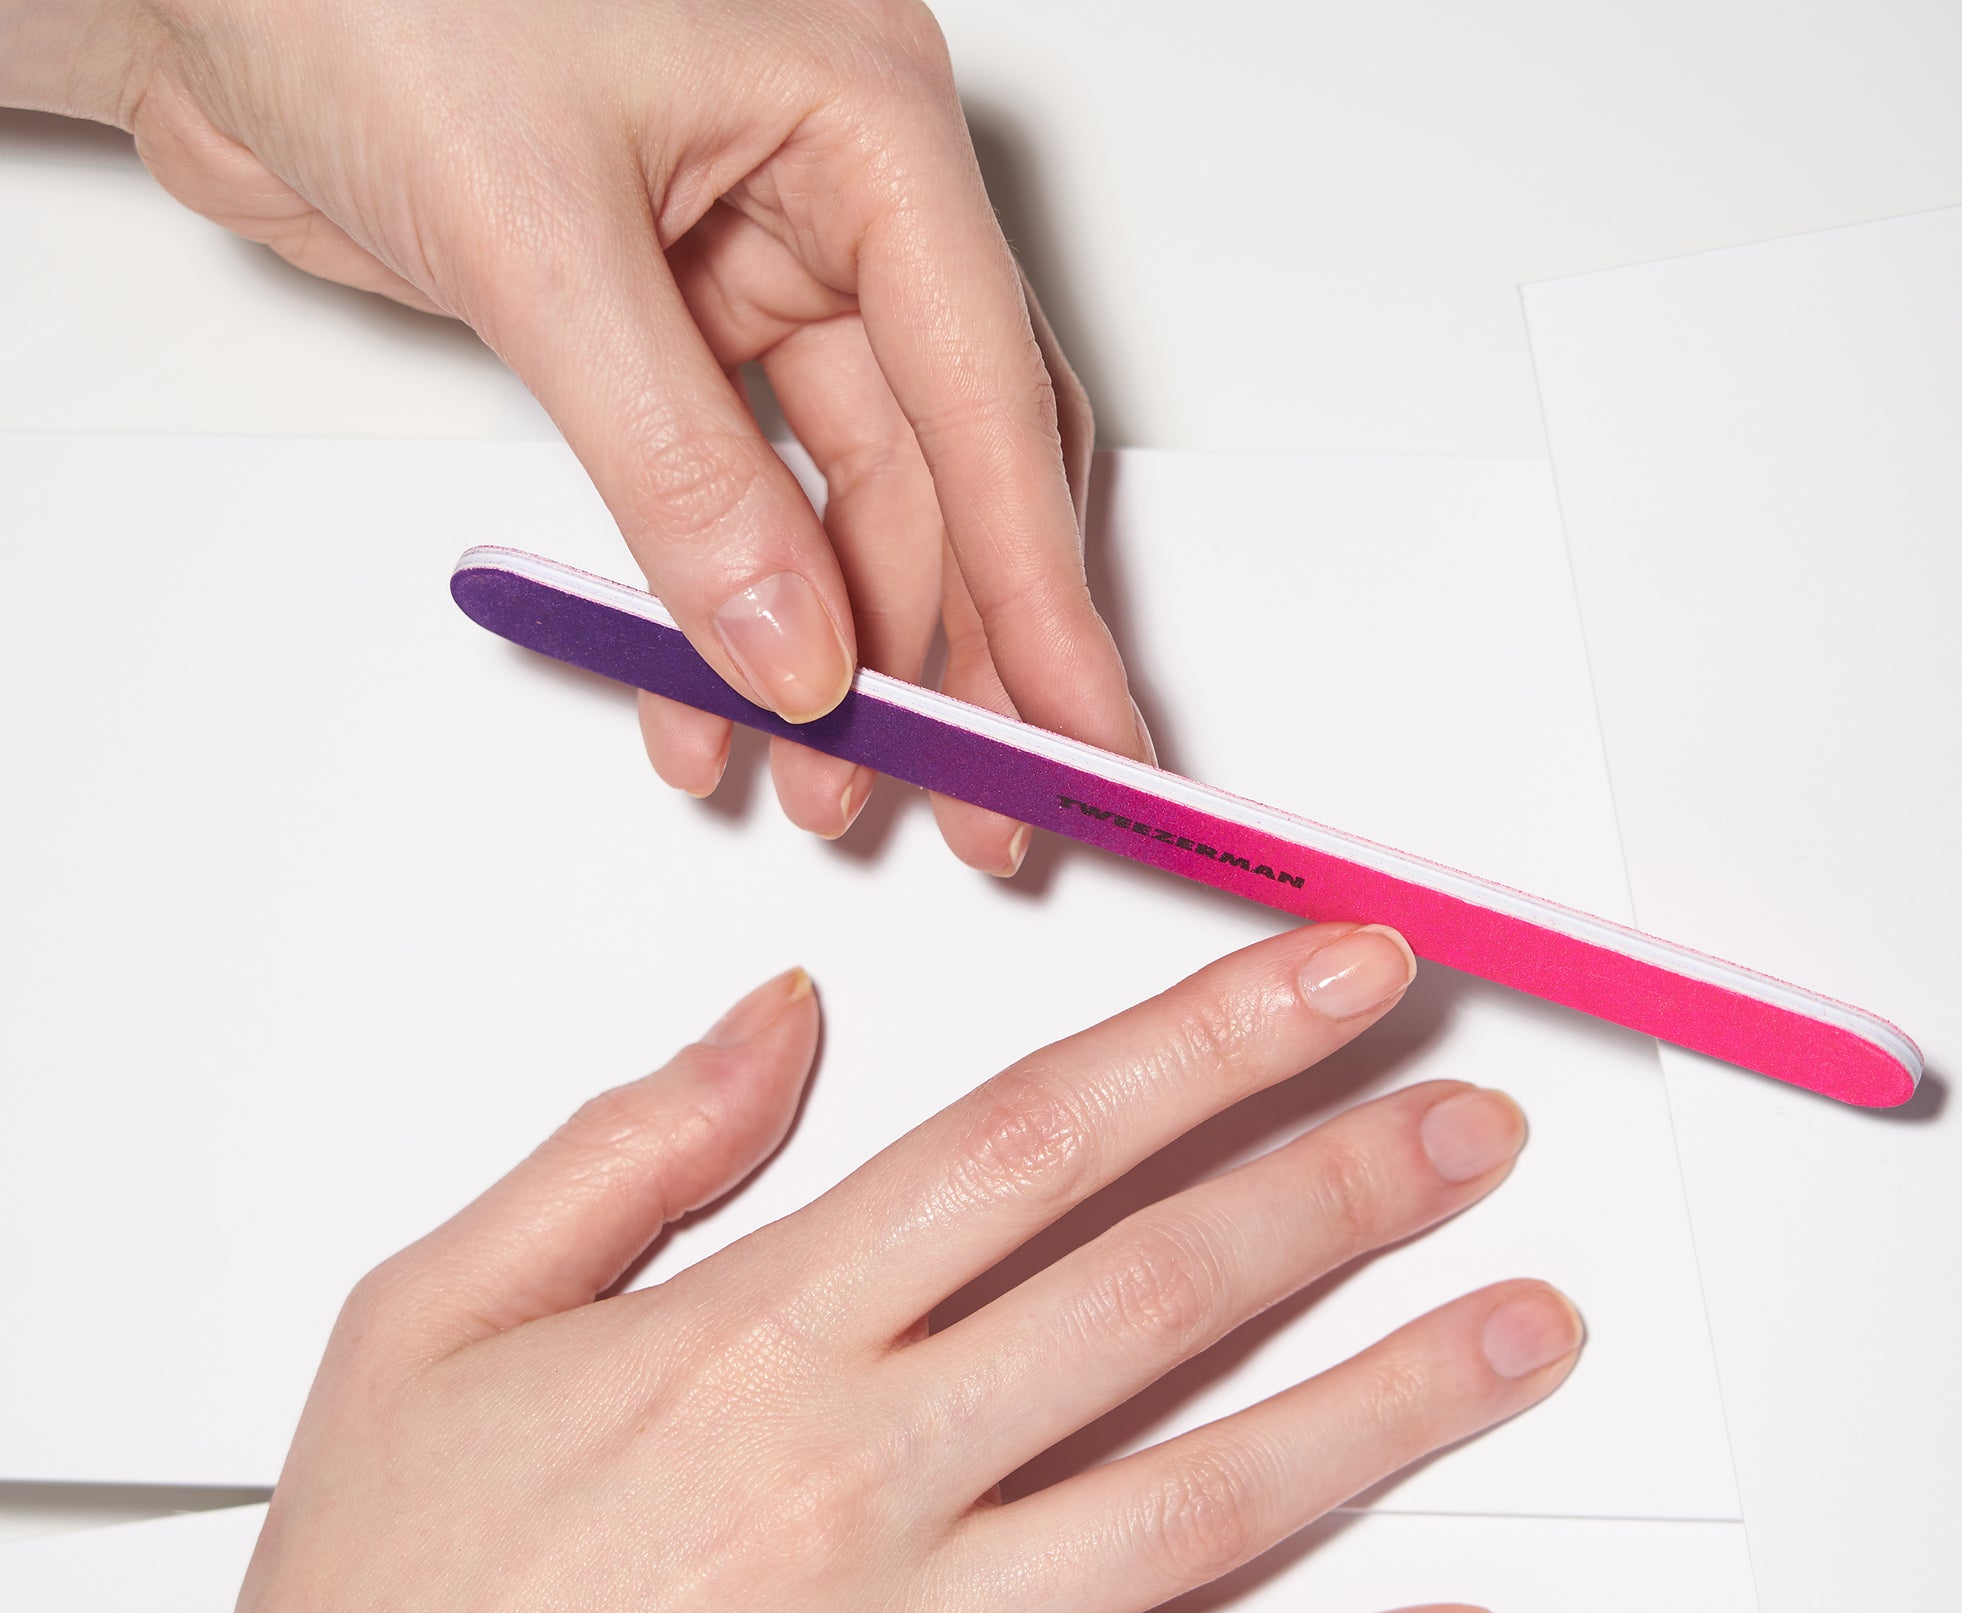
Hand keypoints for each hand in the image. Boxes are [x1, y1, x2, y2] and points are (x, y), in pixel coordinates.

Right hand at [0, 924, 1580, 1612]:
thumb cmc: (369, 1604)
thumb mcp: (431, 1316)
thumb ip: (626, 1147)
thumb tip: (779, 1024)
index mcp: (748, 1337)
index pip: (1034, 1138)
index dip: (1208, 1037)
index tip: (1329, 973)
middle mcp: (857, 1480)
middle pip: (1155, 1291)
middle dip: (1342, 1184)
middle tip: (1474, 1117)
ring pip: (1205, 1501)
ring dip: (1391, 1402)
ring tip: (1530, 1323)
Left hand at [11, 0, 1143, 868]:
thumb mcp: (538, 241)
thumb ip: (681, 468)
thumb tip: (791, 650)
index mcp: (861, 119)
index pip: (989, 399)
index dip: (1039, 593)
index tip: (1080, 734)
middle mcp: (833, 196)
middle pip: (950, 468)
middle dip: (955, 650)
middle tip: (974, 802)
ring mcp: (753, 262)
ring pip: (849, 503)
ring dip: (831, 658)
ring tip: (817, 790)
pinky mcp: (670, 327)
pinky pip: (738, 502)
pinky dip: (722, 613)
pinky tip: (704, 714)